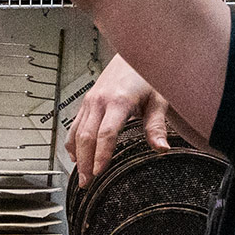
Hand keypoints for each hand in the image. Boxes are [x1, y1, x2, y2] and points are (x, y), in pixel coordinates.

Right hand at [69, 55, 154, 185]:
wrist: (135, 52)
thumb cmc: (148, 75)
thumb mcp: (159, 99)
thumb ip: (157, 125)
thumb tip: (162, 148)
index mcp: (119, 100)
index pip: (106, 133)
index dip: (101, 154)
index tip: (99, 172)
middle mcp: (100, 100)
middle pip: (87, 136)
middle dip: (85, 161)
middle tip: (86, 182)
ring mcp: (91, 99)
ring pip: (77, 131)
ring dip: (76, 155)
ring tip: (80, 175)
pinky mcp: (87, 100)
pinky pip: (75, 123)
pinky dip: (73, 141)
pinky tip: (75, 155)